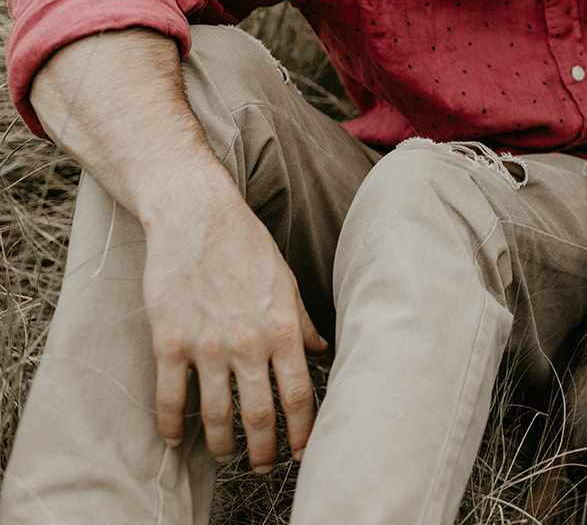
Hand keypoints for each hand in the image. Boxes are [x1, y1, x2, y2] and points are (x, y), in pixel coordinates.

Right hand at [143, 187, 324, 472]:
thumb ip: (303, 321)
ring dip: (222, 444)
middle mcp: (248, 343)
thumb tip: (321, 351)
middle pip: (261, 414)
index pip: (300, 394)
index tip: (303, 450)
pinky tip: (177, 439)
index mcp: (283, 328)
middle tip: (263, 466)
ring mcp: (207, 345)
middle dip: (264, 450)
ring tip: (227, 455)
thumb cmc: (246, 245)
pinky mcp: (169, 341)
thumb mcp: (286, 281)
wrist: (196, 217)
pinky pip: (170, 398)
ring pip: (216, 414)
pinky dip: (173, 426)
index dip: (303, 430)